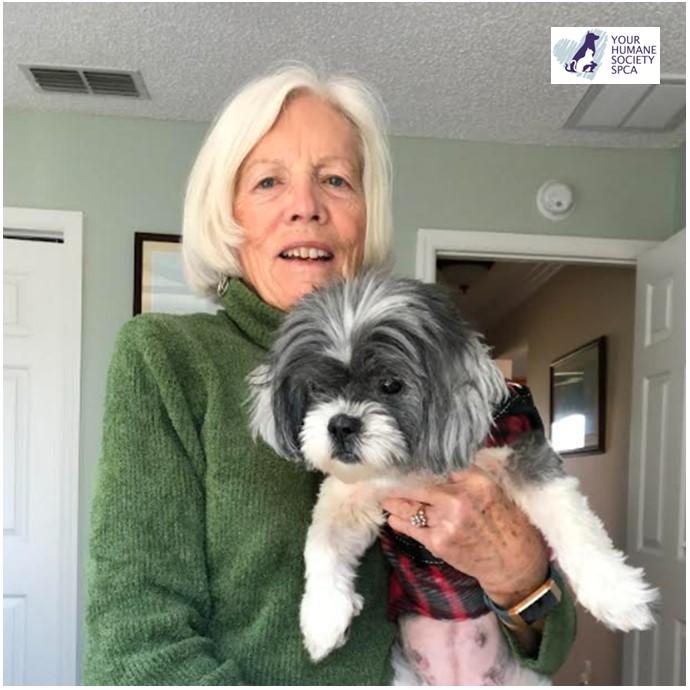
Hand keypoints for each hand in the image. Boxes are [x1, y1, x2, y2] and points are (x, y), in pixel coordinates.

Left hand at [381, 466, 548, 607]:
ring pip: (411, 507)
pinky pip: (412, 528)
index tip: (406, 466)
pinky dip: (399, 521)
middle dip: (400, 484)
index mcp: (475, 480)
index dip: (419, 468)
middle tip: (385, 480)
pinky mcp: (438, 541)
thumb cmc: (504, 524)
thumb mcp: (491, 490)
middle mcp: (459, 498)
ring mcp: (446, 520)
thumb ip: (465, 478)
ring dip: (395, 503)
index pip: (438, 467)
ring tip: (384, 498)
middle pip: (419, 486)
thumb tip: (436, 469)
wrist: (513, 561)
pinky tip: (392, 517)